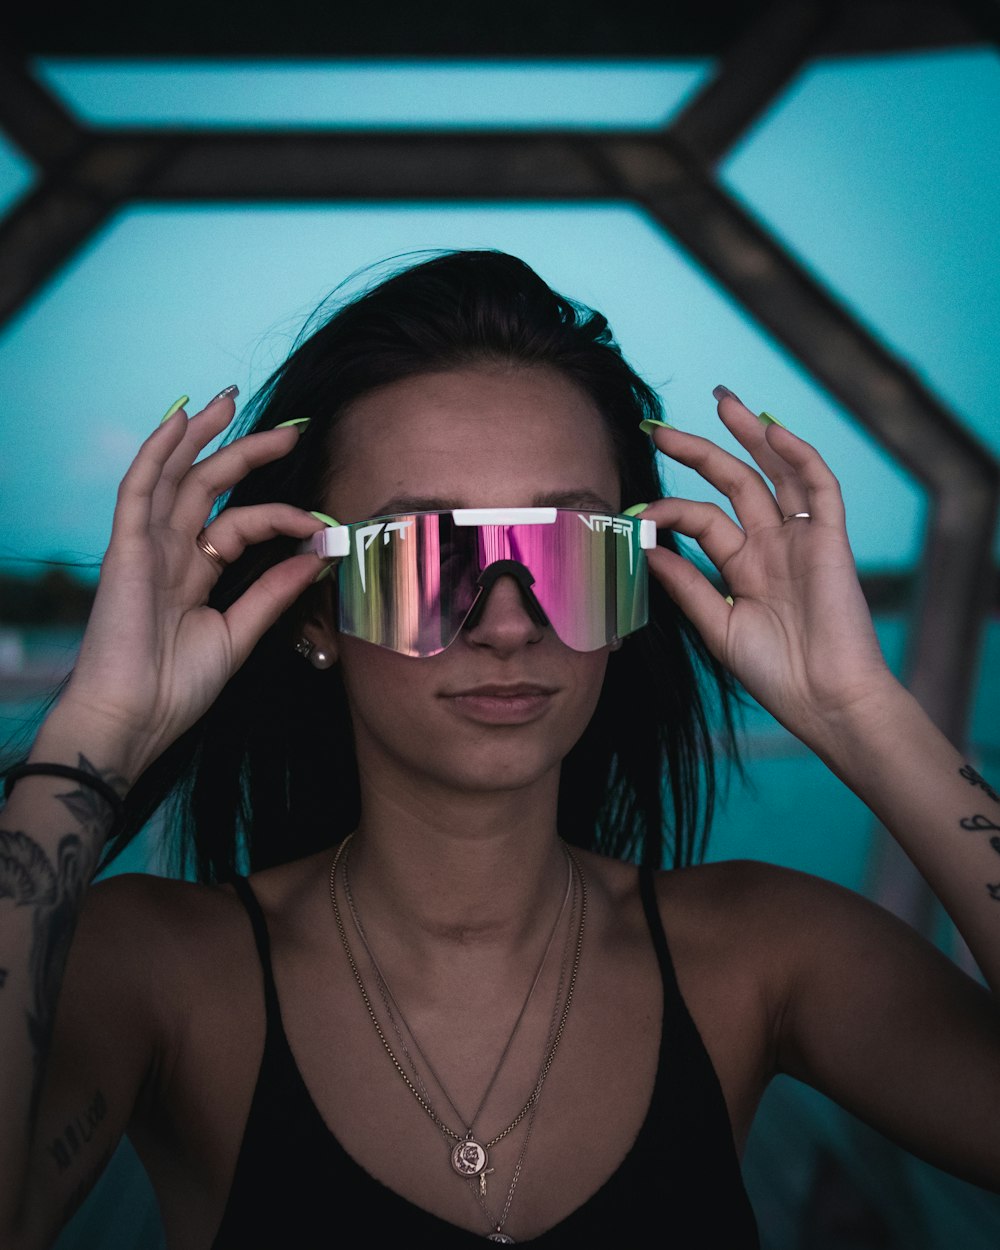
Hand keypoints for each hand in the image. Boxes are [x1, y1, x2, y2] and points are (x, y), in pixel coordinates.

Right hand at [49, 392, 328, 781]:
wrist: (134, 718)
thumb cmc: (176, 688)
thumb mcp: (239, 634)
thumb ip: (273, 593)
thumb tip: (316, 557)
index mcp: (194, 573)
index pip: (241, 525)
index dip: (282, 516)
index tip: (322, 522)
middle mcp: (169, 553)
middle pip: (207, 487)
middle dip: (244, 452)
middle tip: (290, 429)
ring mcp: (145, 548)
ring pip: (172, 475)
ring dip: (198, 436)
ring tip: (227, 401)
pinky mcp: (125, 549)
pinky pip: (139, 490)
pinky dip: (157, 452)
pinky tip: (179, 420)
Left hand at [642, 389, 893, 751]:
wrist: (825, 701)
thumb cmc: (776, 674)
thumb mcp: (718, 627)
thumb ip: (687, 586)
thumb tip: (646, 547)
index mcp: (743, 567)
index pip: (701, 521)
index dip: (668, 511)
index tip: (633, 511)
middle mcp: (772, 546)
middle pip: (734, 483)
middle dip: (699, 451)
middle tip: (658, 428)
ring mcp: (801, 540)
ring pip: (776, 472)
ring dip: (752, 435)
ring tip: (723, 400)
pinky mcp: (831, 541)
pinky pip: (820, 488)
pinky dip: (799, 456)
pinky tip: (772, 432)